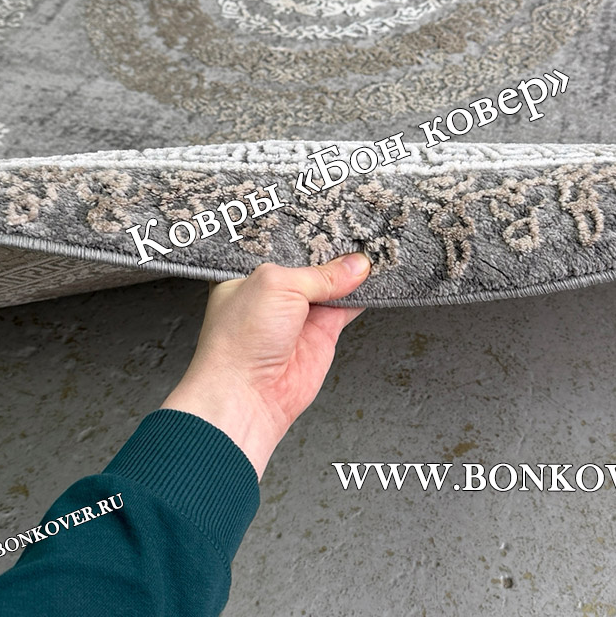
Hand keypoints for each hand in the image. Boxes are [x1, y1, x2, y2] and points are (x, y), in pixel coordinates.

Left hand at [160, 254, 370, 477]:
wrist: (248, 395)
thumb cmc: (239, 341)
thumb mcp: (277, 285)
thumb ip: (319, 273)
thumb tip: (354, 266)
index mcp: (251, 273)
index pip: (286, 245)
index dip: (310, 233)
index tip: (336, 221)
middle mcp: (275, 293)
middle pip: (314, 263)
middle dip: (336, 251)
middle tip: (361, 232)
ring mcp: (300, 313)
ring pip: (335, 284)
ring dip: (354, 273)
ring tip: (375, 251)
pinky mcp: (322, 333)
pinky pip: (349, 308)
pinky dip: (364, 296)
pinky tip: (376, 280)